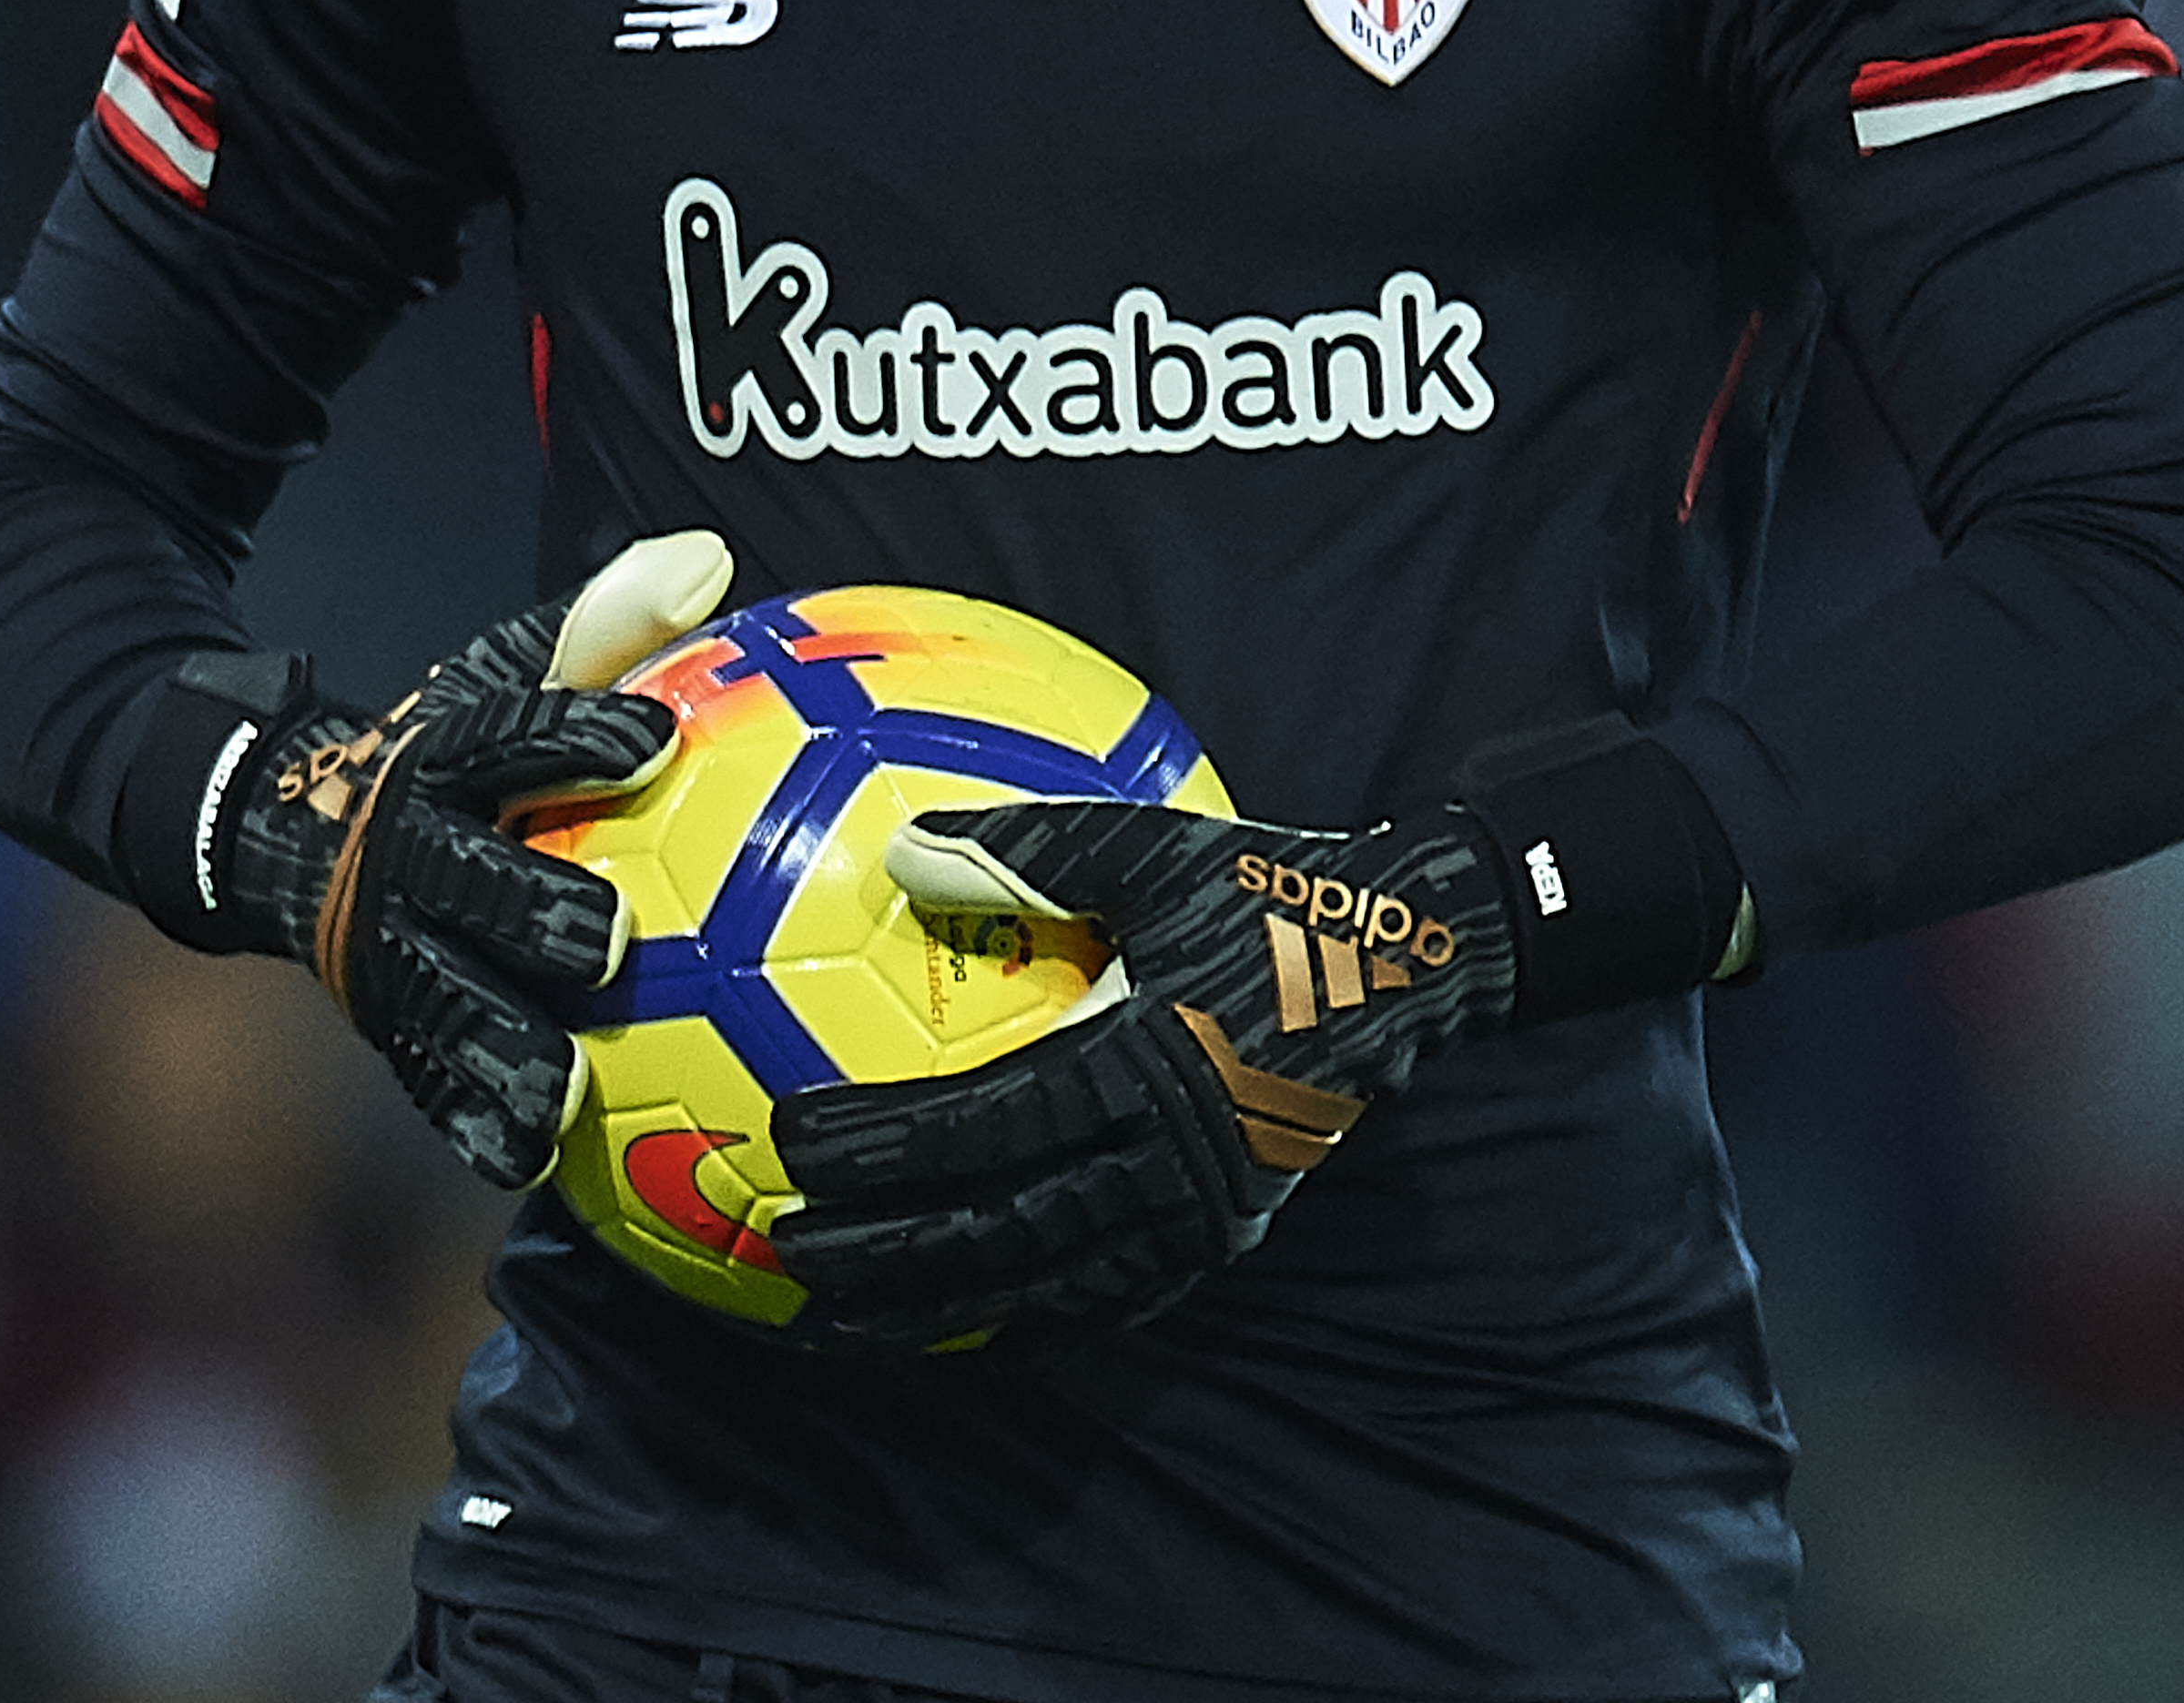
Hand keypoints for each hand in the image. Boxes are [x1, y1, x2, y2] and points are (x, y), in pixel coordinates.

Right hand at [187, 531, 735, 1186]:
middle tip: (611, 939)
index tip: (654, 739)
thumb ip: (609, 624)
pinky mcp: (391, 1022)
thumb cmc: (457, 749)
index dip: (577, 735)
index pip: (512, 738)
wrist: (293, 828)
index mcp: (445, 758)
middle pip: (469, 883)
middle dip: (532, 909)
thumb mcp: (511, 672)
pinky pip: (432, 1076)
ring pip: (444, 1000)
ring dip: (499, 1046)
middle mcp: (408, 857)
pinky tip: (529, 1159)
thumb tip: (711, 557)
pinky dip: (474, 1116)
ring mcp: (390, 950)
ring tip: (562, 1092)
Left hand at [769, 798, 1517, 1347]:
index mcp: (1142, 1067)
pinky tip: (959, 1337)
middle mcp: (1168, 1165)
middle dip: (883, 1252)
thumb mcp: (1148, 846)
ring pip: (1044, 1291)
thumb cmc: (1265, 891)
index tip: (790, 1142)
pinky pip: (1106, 1304)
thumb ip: (1024, 849)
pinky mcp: (1218, 1238)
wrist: (1402, 963)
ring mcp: (1197, 1217)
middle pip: (999, 1236)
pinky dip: (1024, 1327)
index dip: (883, 1146)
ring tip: (839, 1322)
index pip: (983, 1129)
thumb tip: (901, 847)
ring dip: (934, 1312)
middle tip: (781, 1248)